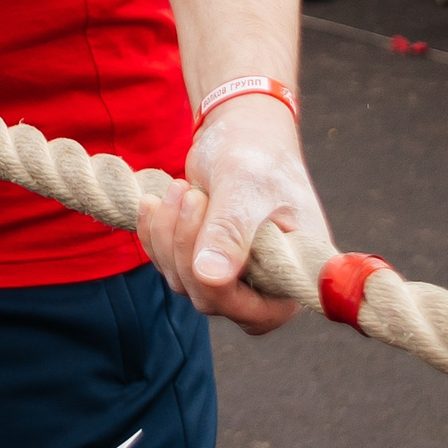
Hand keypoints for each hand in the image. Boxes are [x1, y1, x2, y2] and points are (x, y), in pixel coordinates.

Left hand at [136, 95, 324, 334]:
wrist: (241, 133)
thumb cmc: (258, 155)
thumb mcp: (246, 186)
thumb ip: (230, 230)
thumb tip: (209, 278)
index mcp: (295, 274)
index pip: (261, 315)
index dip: (226, 291)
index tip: (205, 235)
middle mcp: (266, 285)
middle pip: (212, 299)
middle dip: (188, 247)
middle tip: (189, 194)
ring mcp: (231, 276)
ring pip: (183, 282)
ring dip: (169, 236)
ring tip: (180, 188)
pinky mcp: (201, 262)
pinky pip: (166, 265)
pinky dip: (154, 234)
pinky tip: (153, 201)